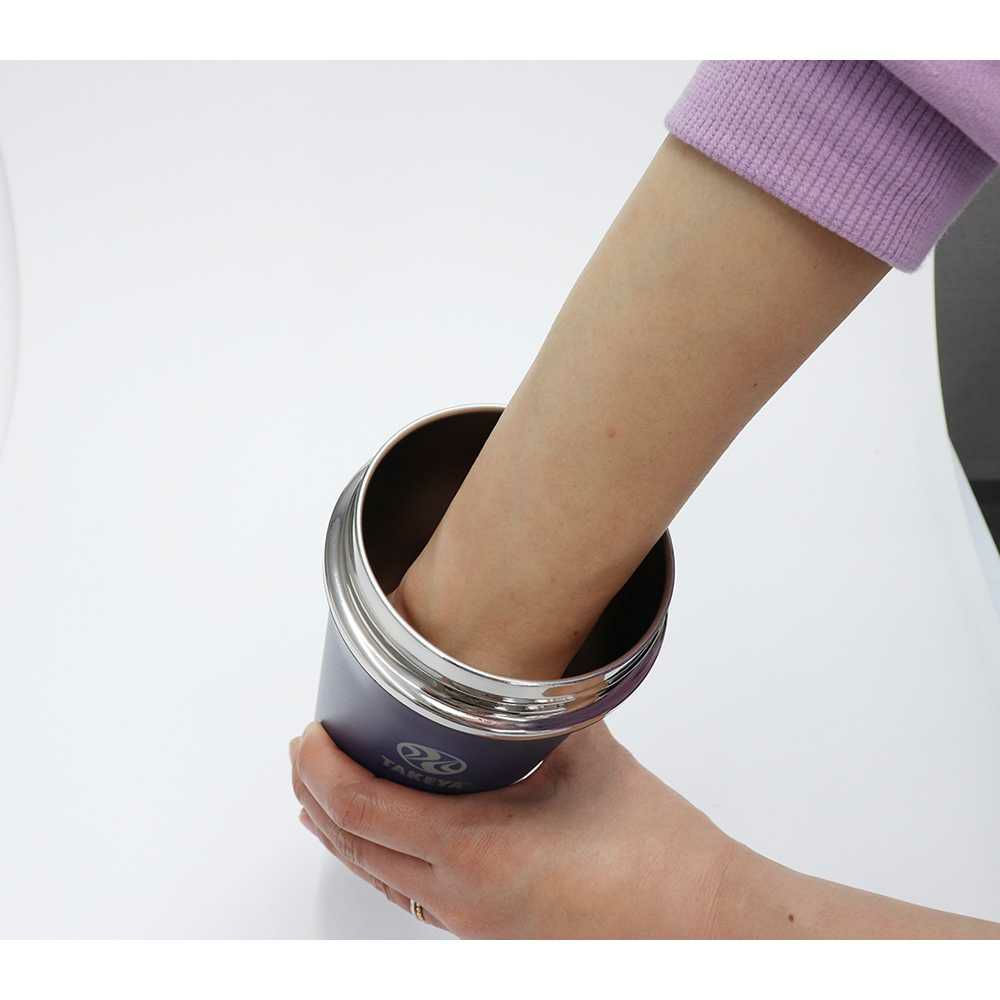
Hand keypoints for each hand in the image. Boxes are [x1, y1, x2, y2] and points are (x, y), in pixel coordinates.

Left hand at [289, 719, 734, 937]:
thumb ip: (541, 713)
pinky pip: (412, 898)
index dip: (322, 769)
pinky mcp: (492, 937)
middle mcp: (462, 898)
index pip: (363, 810)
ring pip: (378, 880)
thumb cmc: (659, 855)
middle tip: (307, 752)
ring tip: (325, 795)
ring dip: (343, 834)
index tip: (309, 735)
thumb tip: (519, 674)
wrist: (705, 926)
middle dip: (317, 797)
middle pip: (354, 848)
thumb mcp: (590, 760)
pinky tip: (391, 841)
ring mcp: (474, 926)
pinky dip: (383, 861)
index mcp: (477, 850)